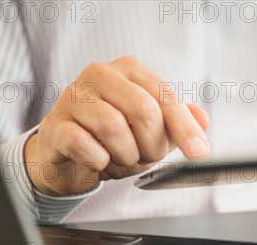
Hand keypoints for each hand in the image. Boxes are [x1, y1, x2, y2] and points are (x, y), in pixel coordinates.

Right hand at [24, 55, 209, 195]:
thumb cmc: (113, 139)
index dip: (185, 128)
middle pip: (143, 111)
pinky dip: (100, 162)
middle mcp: (99, 74)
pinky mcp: (55, 125)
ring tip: (119, 157)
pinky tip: (97, 160)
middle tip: (145, 156)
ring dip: (125, 156)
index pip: (165, 97)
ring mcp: (72, 97)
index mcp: (129, 69)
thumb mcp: (153, 132)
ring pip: (114, 128)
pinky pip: (86, 146)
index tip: (200, 153)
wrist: (69, 158)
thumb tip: (202, 119)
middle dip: (152, 145)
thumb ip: (178, 123)